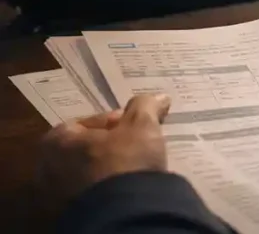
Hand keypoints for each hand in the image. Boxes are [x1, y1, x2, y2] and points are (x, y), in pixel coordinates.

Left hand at [39, 94, 171, 203]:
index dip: (116, 120)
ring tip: (135, 165)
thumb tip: (158, 97)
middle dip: (110, 144)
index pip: (87, 122)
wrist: (124, 212)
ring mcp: (57, 194)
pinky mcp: (72, 213)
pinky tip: (129, 185)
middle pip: (85, 147)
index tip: (137, 125)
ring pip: (88, 171)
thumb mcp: (142, 126)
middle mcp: (47, 167)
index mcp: (56, 140)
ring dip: (109, 166)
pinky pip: (93, 192)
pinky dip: (108, 186)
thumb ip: (146, 107)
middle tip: (136, 143)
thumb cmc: (125, 160)